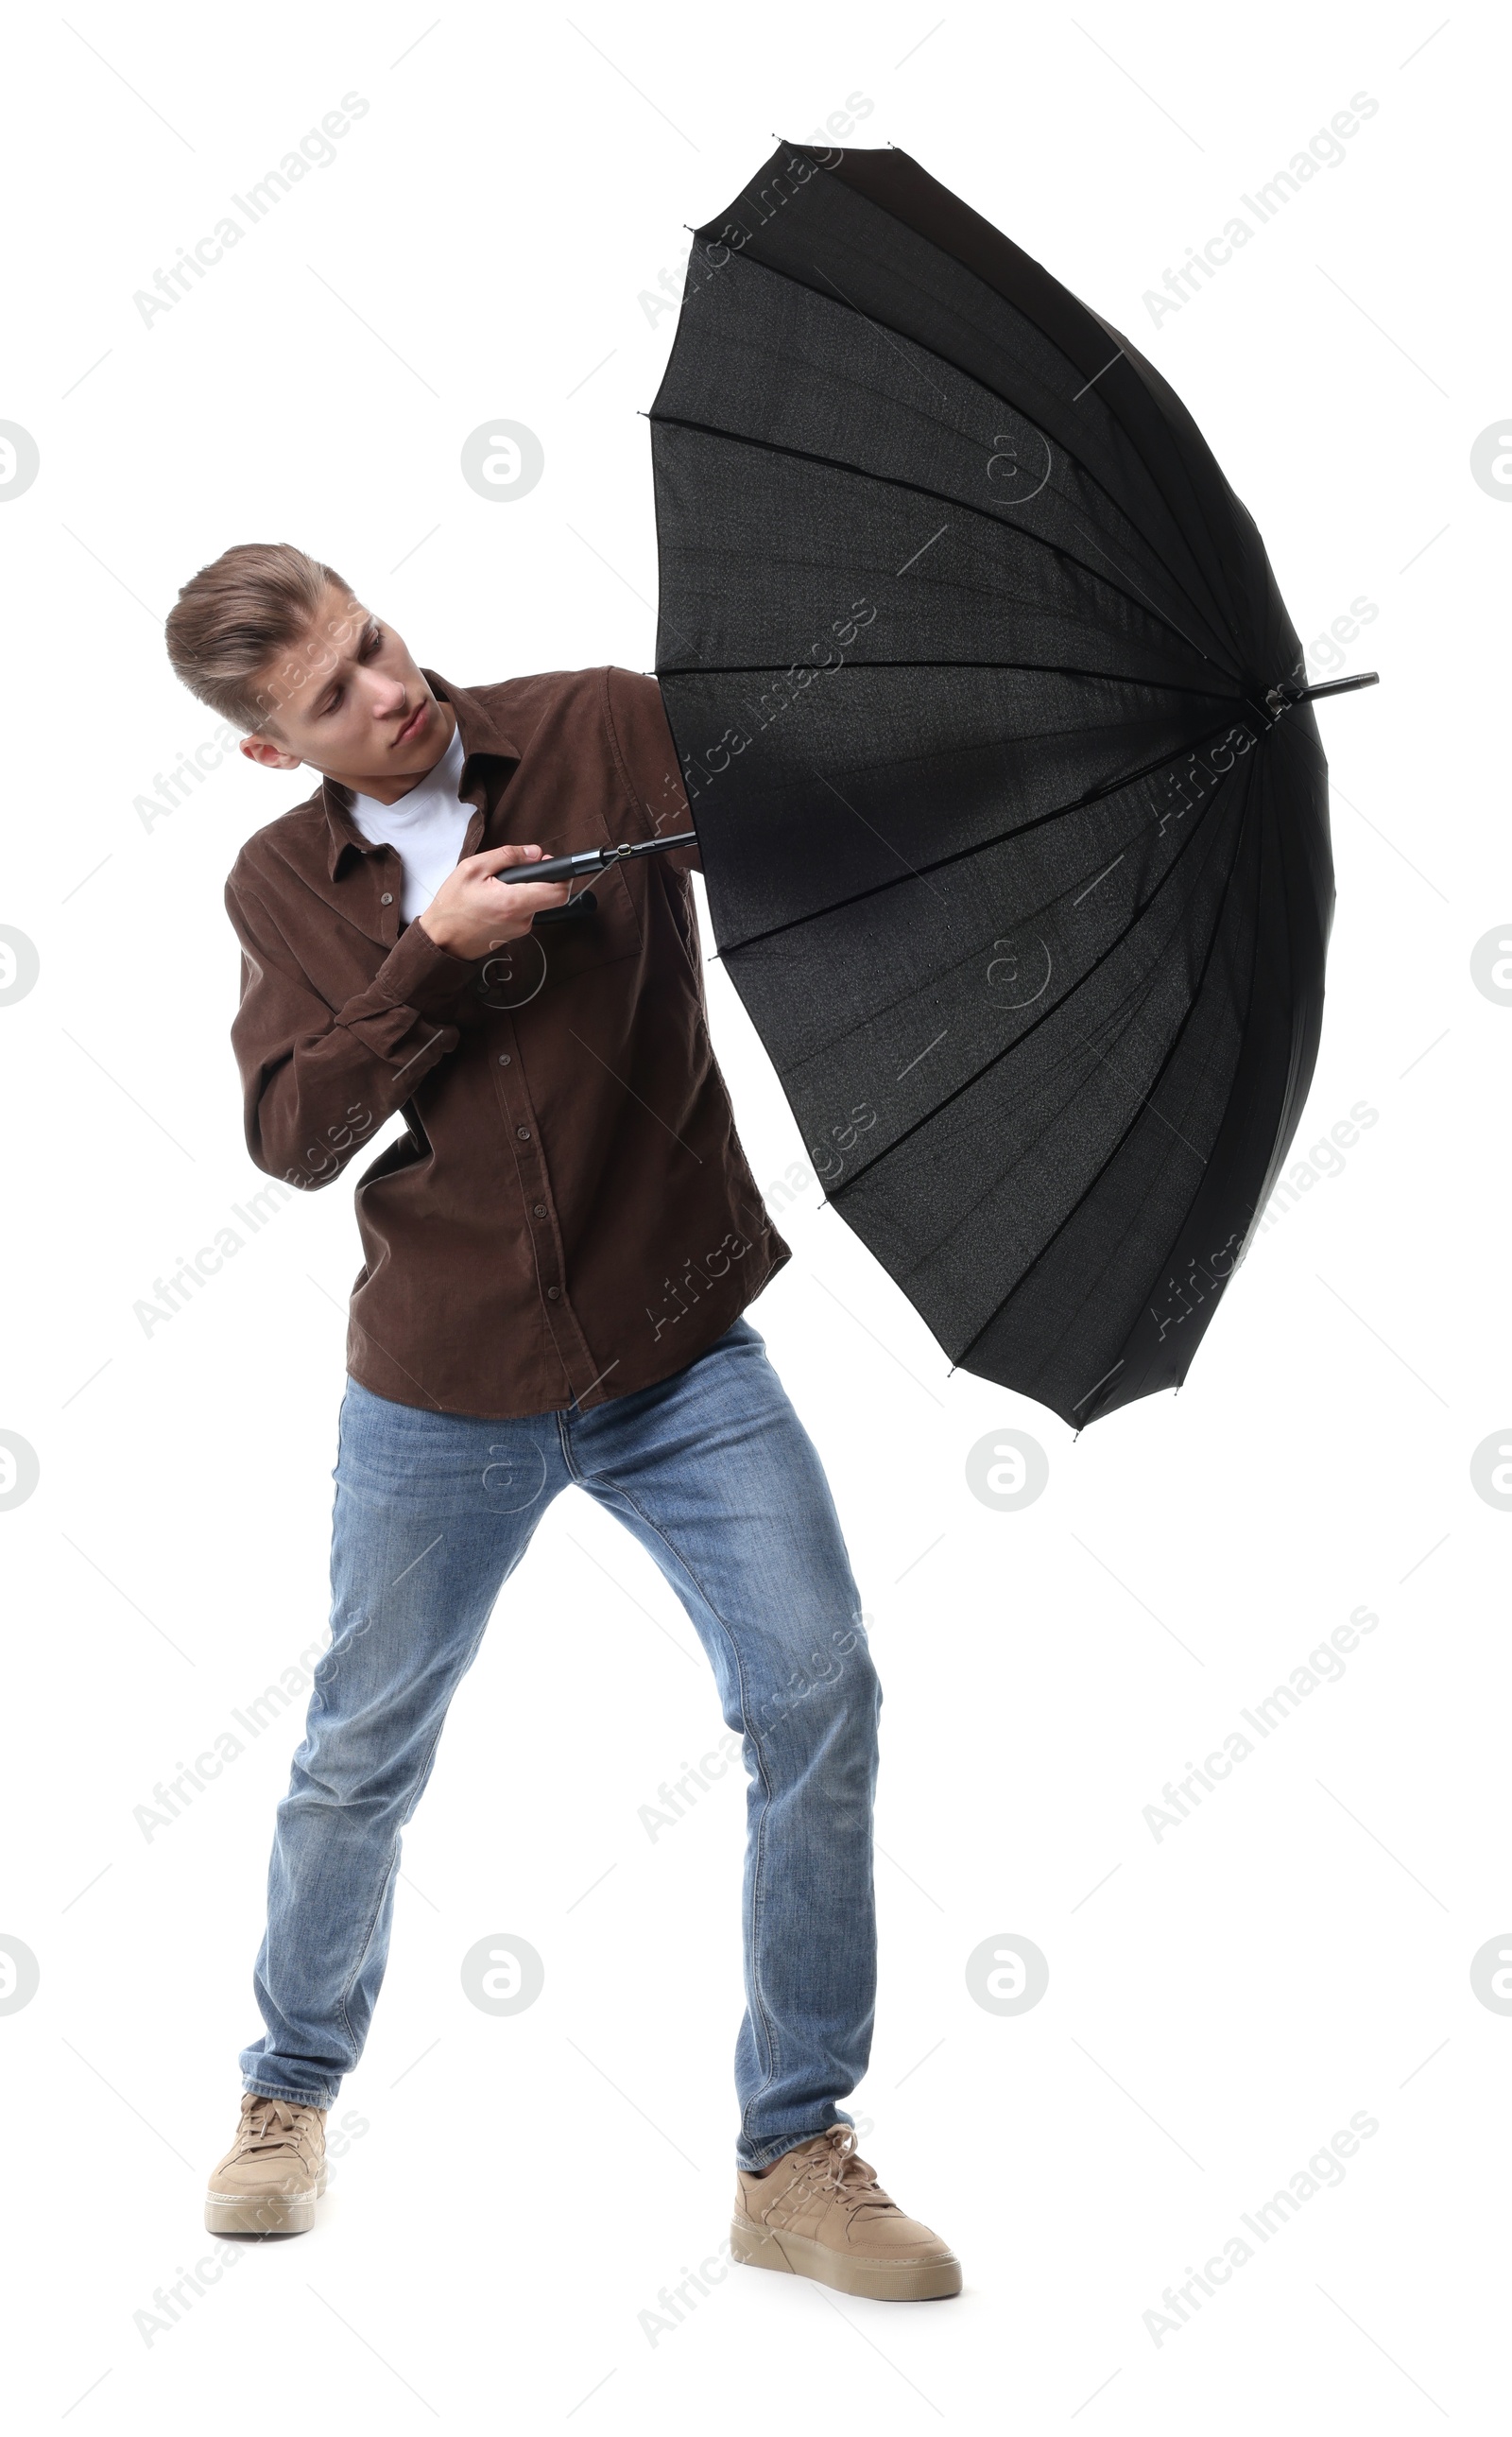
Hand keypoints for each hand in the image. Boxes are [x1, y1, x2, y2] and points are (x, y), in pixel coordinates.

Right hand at [417, 843, 570, 958]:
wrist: (441, 940)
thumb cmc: (452, 905)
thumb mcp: (473, 868)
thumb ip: (507, 856)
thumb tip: (534, 852)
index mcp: (515, 902)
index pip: (559, 892)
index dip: (563, 876)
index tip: (553, 864)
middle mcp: (523, 920)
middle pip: (548, 896)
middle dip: (537, 880)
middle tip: (513, 872)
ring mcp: (520, 930)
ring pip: (534, 903)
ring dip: (522, 891)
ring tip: (495, 888)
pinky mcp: (514, 935)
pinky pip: (523, 912)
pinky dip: (514, 902)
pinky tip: (493, 900)